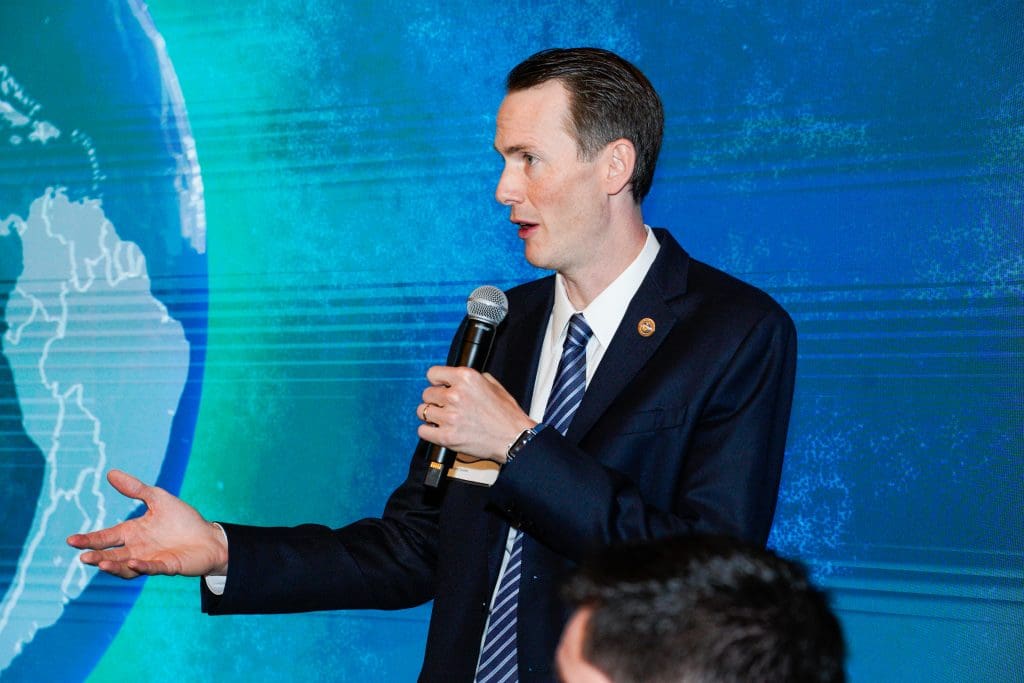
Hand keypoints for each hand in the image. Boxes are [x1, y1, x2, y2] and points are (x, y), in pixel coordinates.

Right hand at [66, 469, 228, 578]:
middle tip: (83, 556)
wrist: (209, 537)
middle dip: (97, 555)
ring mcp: (151, 559)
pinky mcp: (167, 566)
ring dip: (113, 565)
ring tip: (100, 563)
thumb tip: (110, 473)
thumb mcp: (158, 499)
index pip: (106, 537)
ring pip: (126, 566)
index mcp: (133, 533)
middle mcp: (138, 549)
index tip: (71, 541)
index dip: (89, 540)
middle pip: (112, 554)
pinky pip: (151, 568)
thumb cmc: (183, 519)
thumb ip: (135, 489)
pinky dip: (141, 566)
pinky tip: (133, 562)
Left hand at [417, 366, 534, 462]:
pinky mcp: (447, 436)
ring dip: (431, 415)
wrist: (514, 439)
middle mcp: (455, 394)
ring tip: (443, 419)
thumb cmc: (506, 414)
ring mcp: (449, 416)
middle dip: (435, 400)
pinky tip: (439, 431)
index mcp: (466, 378)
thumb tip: (456, 378)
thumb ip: (472, 379)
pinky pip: (422, 431)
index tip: (440, 387)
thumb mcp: (493, 385)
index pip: (432, 373)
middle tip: (446, 407)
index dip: (437, 381)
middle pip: (426, 393)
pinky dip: (429, 432)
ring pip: (422, 411)